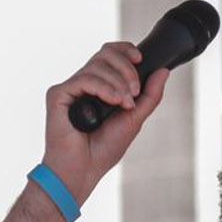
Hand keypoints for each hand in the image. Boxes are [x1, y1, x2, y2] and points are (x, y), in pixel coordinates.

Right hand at [42, 43, 170, 205]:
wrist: (83, 170)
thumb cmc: (103, 150)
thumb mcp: (134, 119)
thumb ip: (149, 96)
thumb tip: (163, 71)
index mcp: (99, 86)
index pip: (110, 54)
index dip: (125, 50)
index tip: (140, 59)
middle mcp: (84, 83)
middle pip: (104, 53)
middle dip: (126, 68)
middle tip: (134, 92)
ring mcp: (70, 88)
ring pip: (97, 64)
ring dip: (118, 82)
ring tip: (124, 104)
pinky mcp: (58, 94)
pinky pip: (84, 78)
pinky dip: (104, 88)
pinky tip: (113, 101)